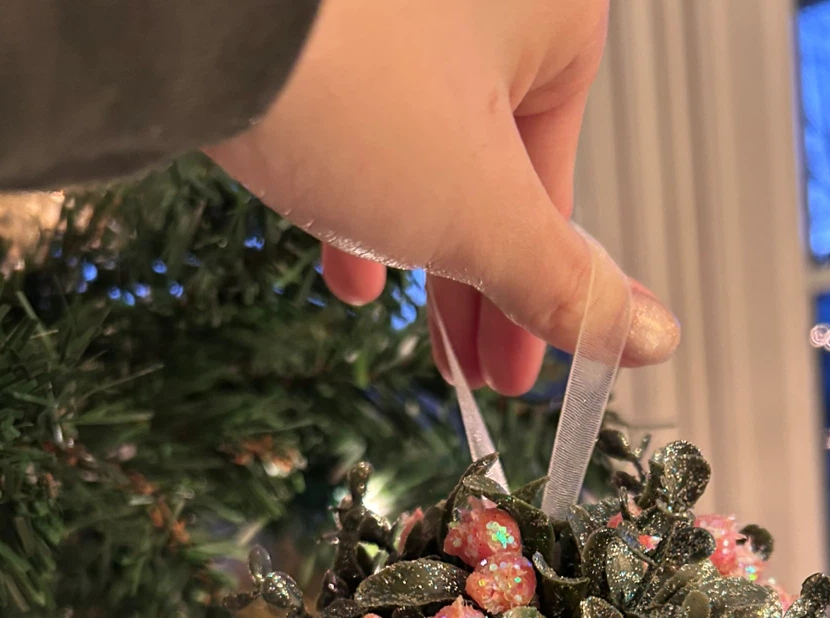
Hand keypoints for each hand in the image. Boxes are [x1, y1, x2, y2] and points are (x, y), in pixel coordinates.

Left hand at [208, 0, 678, 394]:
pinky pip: (356, 107)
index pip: (560, 181)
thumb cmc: (343, 82)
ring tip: (390, 317)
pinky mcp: (320, 18)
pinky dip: (351, 183)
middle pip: (490, 166)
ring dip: (409, 242)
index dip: (538, 293)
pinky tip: (336, 250)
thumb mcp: (477, 215)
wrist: (179, 17)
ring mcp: (393, 4)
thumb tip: (650, 337)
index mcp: (551, 9)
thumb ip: (564, 285)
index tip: (519, 369)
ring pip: (420, 141)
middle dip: (469, 282)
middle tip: (465, 366)